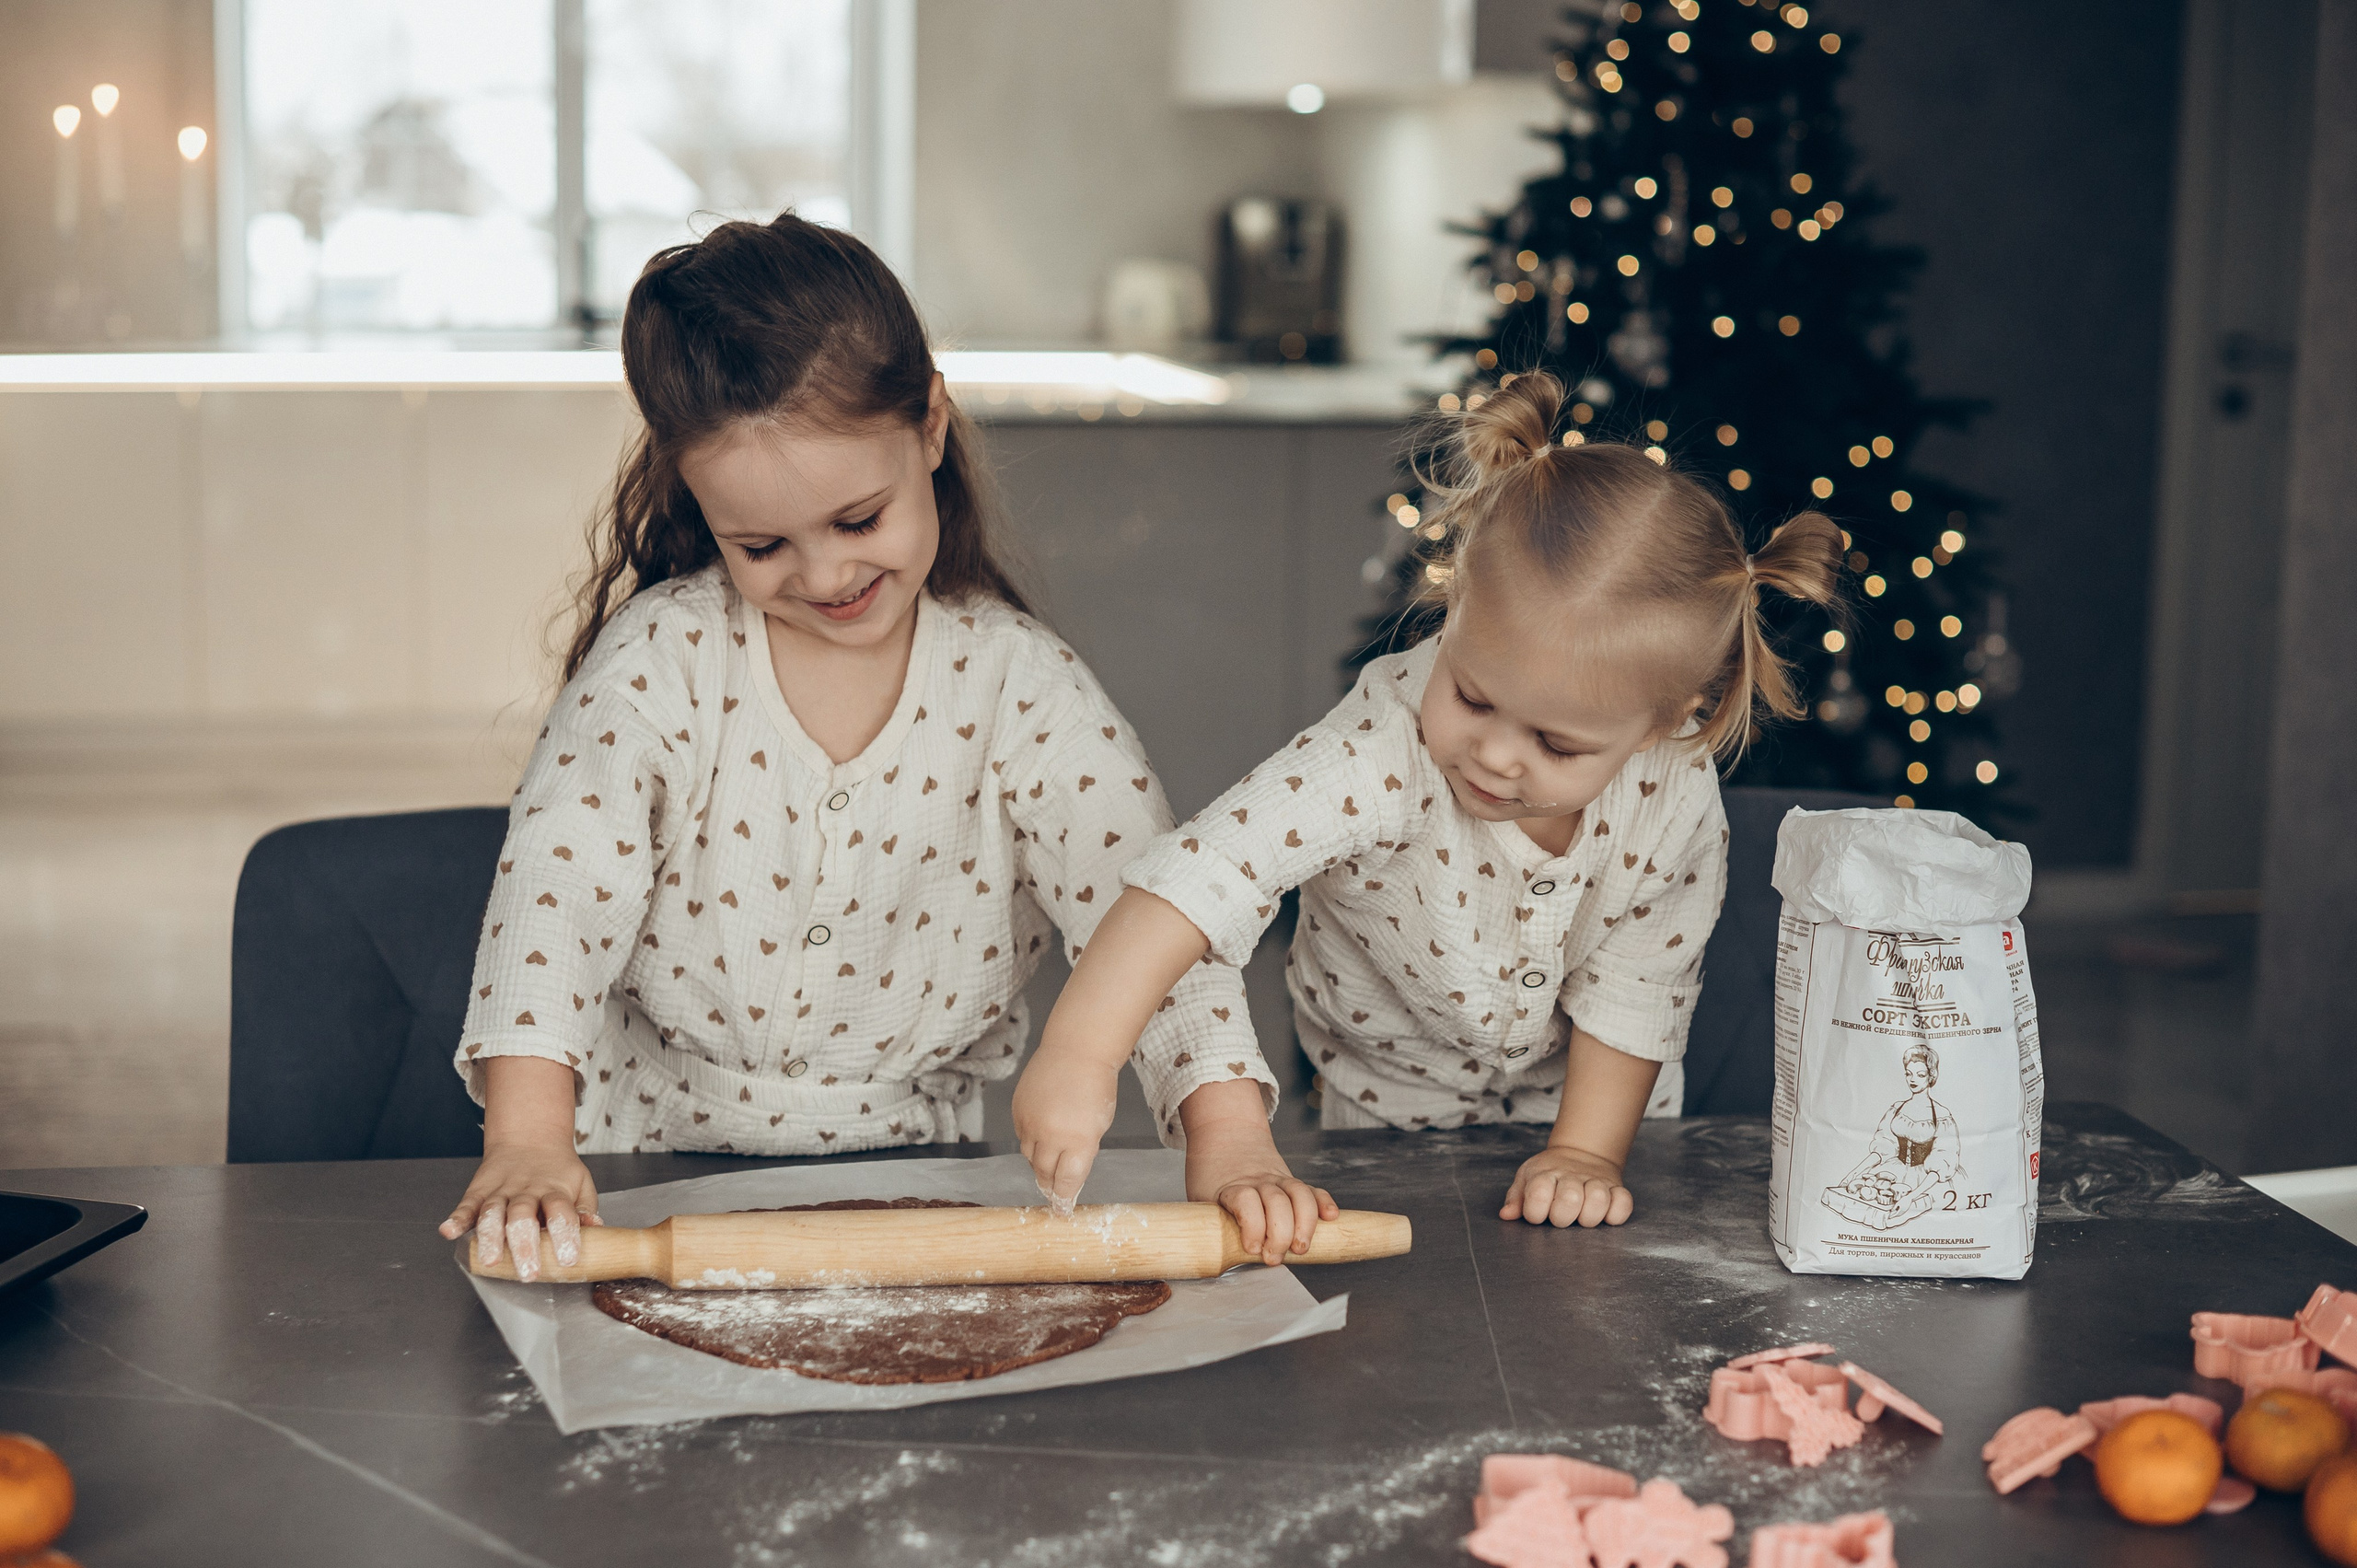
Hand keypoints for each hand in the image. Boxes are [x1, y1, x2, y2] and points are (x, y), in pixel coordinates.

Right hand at [438, 1142, 600, 1281]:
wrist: (529, 1139)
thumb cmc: (557, 1171)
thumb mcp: (580, 1183)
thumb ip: (585, 1208)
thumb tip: (595, 1228)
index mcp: (554, 1189)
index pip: (561, 1211)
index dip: (565, 1234)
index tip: (568, 1258)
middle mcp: (526, 1190)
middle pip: (523, 1216)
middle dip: (524, 1245)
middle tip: (528, 1272)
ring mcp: (500, 1191)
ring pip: (493, 1211)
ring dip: (490, 1236)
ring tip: (490, 1260)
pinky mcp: (478, 1191)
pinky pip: (466, 1204)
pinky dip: (457, 1218)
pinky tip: (449, 1231)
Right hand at [1012, 1045, 1119, 1213]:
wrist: (1076, 1051)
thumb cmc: (1095, 1086)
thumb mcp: (1098, 1125)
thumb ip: (1082, 1150)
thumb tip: (1068, 1173)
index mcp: (1078, 1141)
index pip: (1066, 1182)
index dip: (1064, 1199)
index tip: (1063, 1210)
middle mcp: (1051, 1135)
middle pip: (1044, 1173)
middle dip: (1049, 1186)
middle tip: (1053, 1195)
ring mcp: (1030, 1123)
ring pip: (1029, 1157)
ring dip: (1039, 1165)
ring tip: (1047, 1169)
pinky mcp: (1018, 1111)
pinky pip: (1021, 1136)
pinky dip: (1031, 1142)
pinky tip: (1041, 1139)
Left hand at [1180, 1079, 1337, 1265]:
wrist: (1226, 1136)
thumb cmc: (1210, 1174)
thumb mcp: (1199, 1197)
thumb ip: (1204, 1222)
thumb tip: (1204, 1255)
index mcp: (1231, 1186)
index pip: (1245, 1201)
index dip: (1251, 1226)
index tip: (1252, 1248)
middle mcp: (1258, 1181)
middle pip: (1276, 1202)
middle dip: (1280, 1234)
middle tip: (1274, 1257)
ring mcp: (1278, 1180)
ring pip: (1299, 1195)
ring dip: (1305, 1223)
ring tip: (1301, 1247)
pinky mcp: (1291, 1182)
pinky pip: (1312, 1190)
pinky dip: (1323, 1202)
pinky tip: (1331, 1217)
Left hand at [1500, 1144, 1633, 1227]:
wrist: (1581, 1153)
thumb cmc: (1549, 1174)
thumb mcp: (1527, 1179)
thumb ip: (1516, 1198)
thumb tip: (1506, 1215)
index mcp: (1545, 1174)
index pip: (1538, 1195)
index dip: (1535, 1212)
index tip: (1537, 1215)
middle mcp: (1571, 1176)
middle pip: (1570, 1199)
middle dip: (1563, 1216)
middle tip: (1561, 1218)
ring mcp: (1596, 1181)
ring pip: (1598, 1200)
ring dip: (1589, 1215)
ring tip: (1582, 1217)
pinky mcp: (1617, 1188)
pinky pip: (1624, 1203)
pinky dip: (1616, 1214)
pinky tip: (1605, 1215)